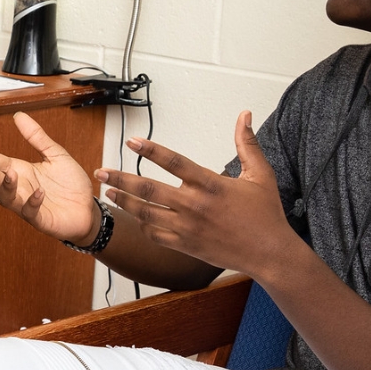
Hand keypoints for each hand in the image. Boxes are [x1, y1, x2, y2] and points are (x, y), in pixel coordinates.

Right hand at [0, 111, 96, 241]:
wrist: (88, 209)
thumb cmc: (71, 185)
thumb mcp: (56, 155)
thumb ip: (37, 137)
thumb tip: (18, 115)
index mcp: (19, 170)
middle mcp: (18, 187)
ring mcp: (26, 205)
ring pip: (5, 198)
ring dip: (6, 186)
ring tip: (12, 173)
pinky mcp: (40, 219)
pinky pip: (30, 213)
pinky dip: (32, 202)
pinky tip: (39, 193)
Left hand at [95, 111, 295, 277]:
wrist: (269, 253)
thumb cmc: (266, 215)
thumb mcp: (260, 174)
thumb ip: (247, 144)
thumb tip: (245, 115)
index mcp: (211, 184)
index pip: (174, 162)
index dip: (150, 150)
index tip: (132, 141)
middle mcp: (194, 206)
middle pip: (148, 189)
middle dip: (121, 178)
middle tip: (101, 170)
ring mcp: (187, 228)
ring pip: (146, 213)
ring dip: (124, 201)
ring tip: (108, 191)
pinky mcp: (186, 246)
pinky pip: (156, 235)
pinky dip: (142, 225)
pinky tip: (134, 216)